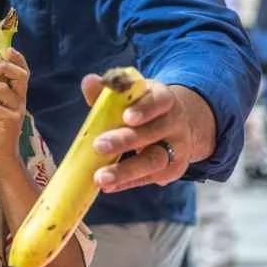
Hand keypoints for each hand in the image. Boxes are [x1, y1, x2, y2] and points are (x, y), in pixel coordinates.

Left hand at [81, 74, 216, 191]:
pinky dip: (129, 182)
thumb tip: (89, 81)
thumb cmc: (142, 107)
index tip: (127, 117)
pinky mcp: (174, 169)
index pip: (159, 101)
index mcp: (164, 99)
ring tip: (100, 178)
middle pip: (153, 132)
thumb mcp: (130, 95)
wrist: (177, 125)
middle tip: (98, 146)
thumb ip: (108, 89)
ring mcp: (177, 148)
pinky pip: (151, 177)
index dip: (145, 109)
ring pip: (155, 160)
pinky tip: (109, 186)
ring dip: (126, 170)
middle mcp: (175, 123)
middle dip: (125, 140)